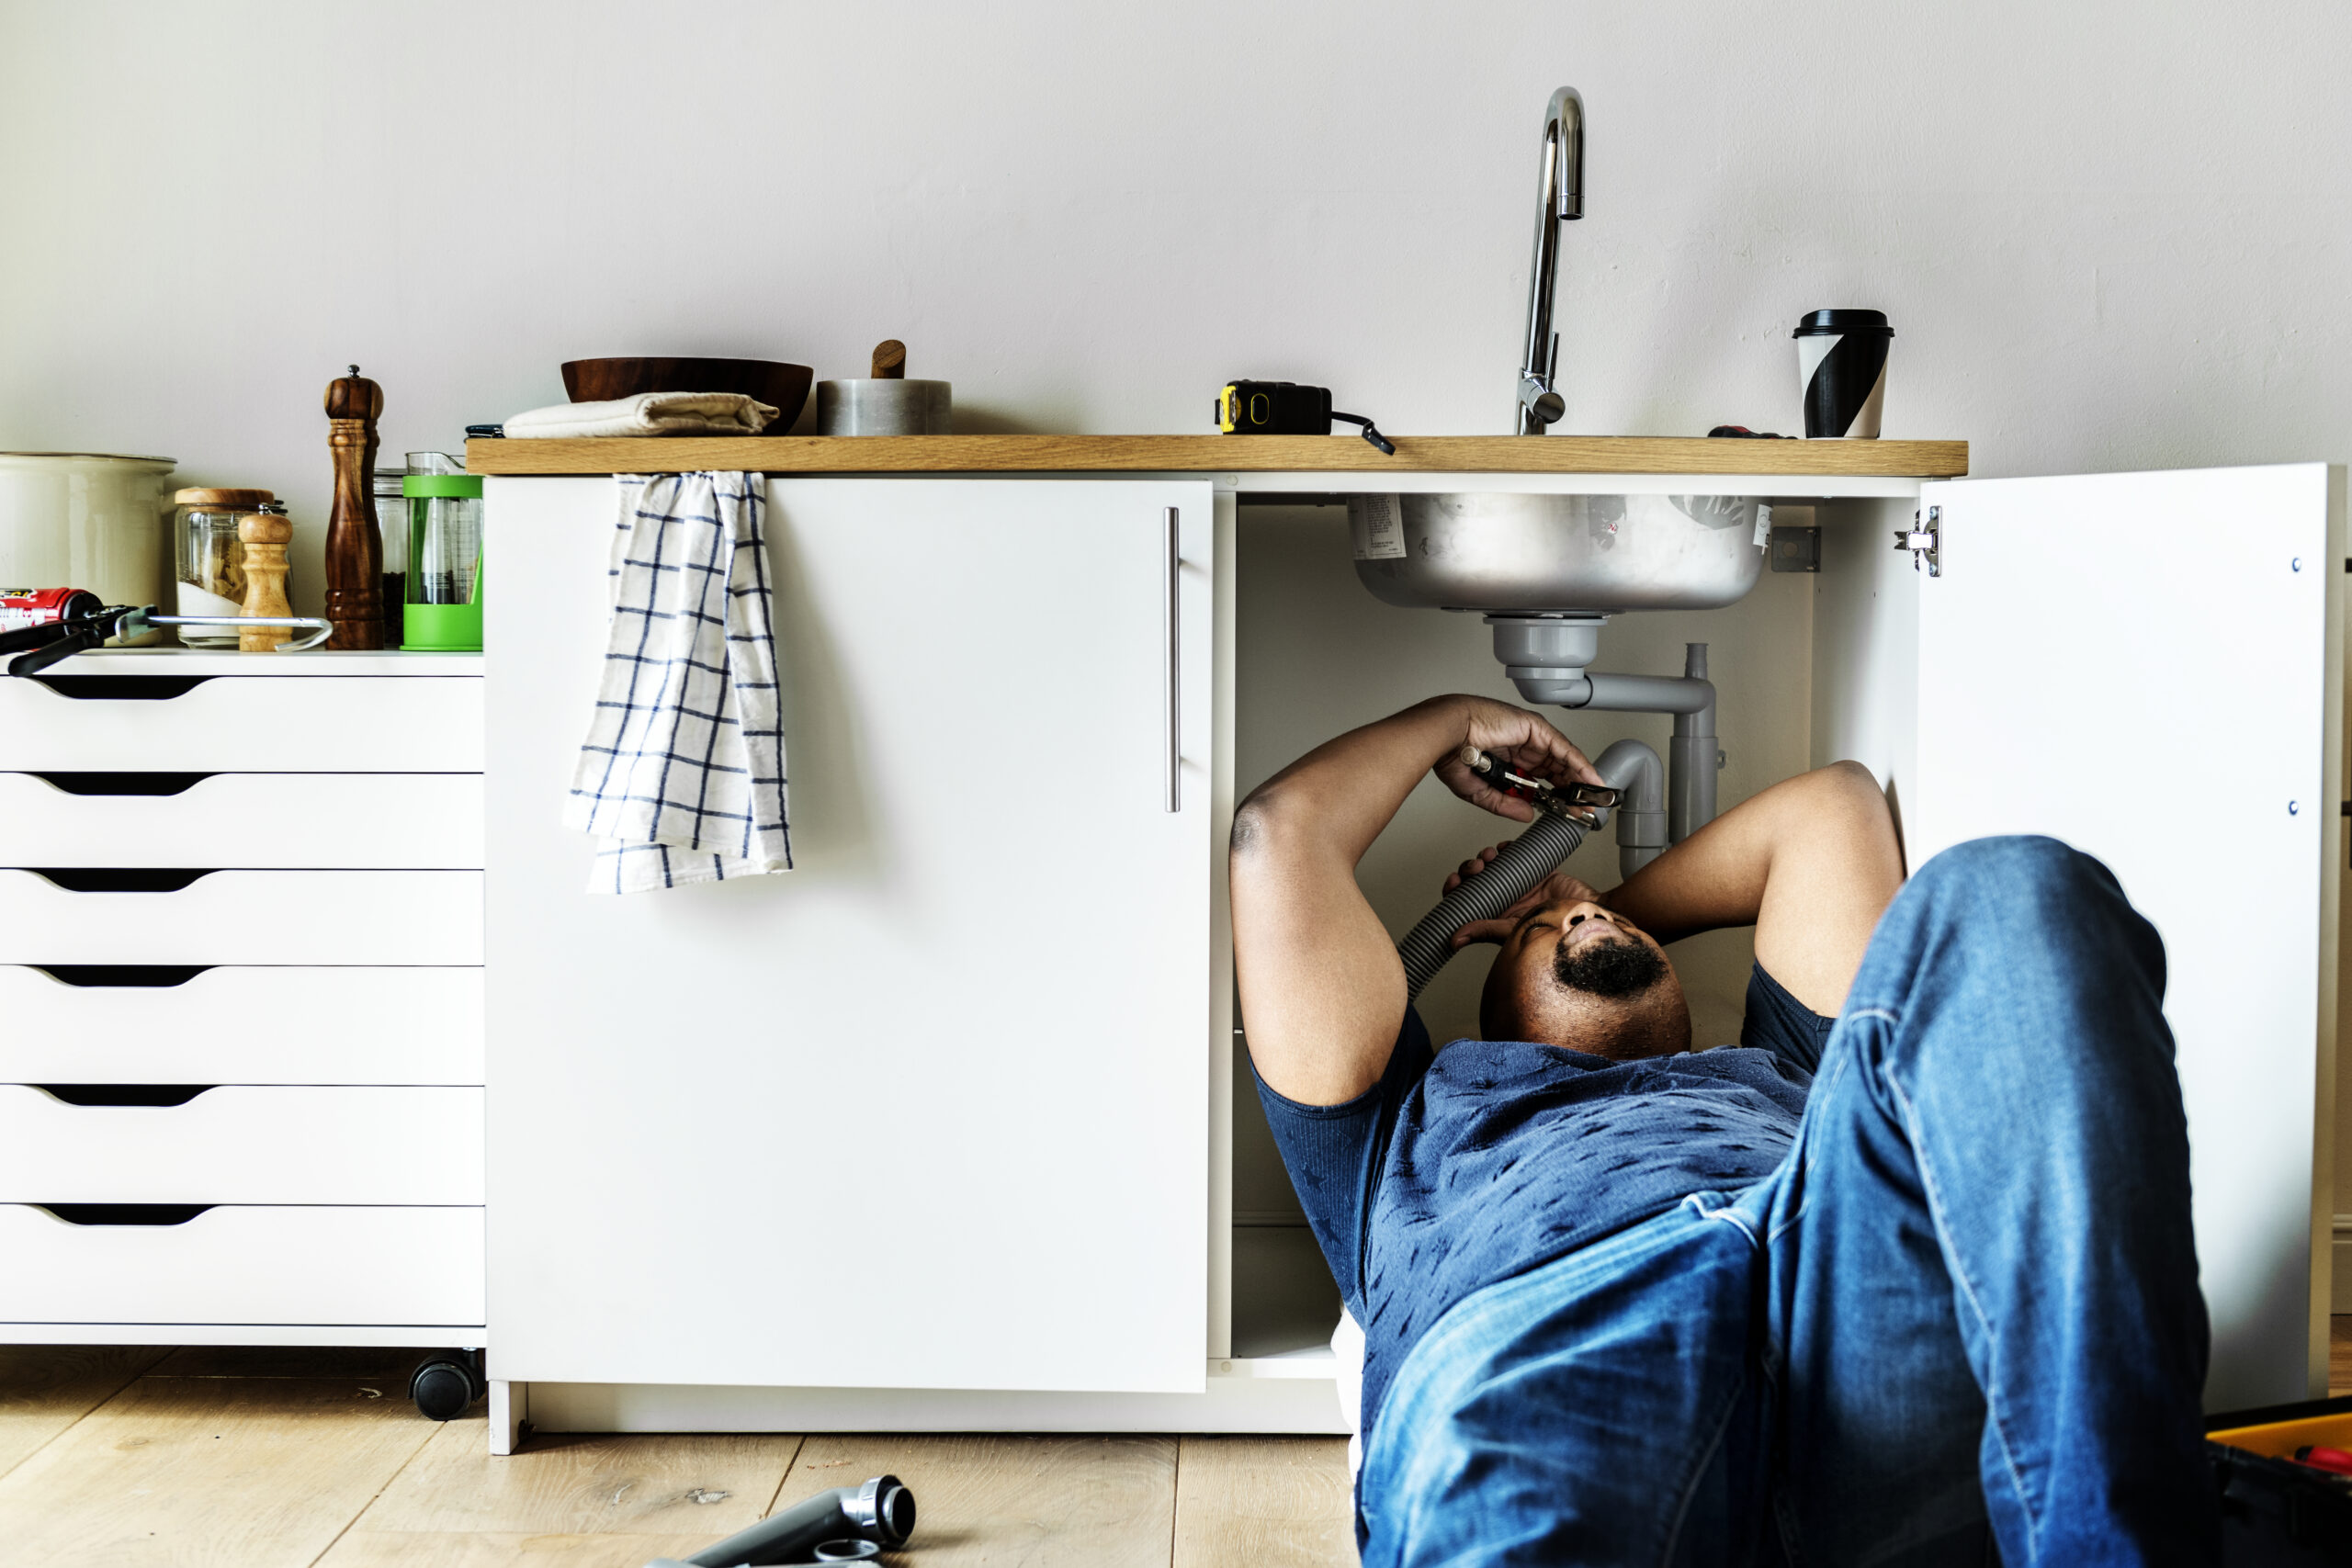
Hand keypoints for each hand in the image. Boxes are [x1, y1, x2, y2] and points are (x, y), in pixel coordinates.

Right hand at [1428, 697, 1602, 823]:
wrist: (1446, 734)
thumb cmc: (1452, 754)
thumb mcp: (1482, 791)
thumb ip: (1505, 803)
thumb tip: (1527, 814)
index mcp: (1508, 759)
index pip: (1540, 779)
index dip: (1555, 796)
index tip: (1567, 811)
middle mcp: (1521, 746)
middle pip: (1556, 770)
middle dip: (1572, 790)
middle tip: (1585, 808)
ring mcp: (1530, 736)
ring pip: (1563, 759)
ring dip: (1580, 779)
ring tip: (1593, 798)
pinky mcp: (1535, 728)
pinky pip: (1563, 748)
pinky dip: (1578, 764)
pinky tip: (1589, 779)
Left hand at [1441, 846, 1604, 948]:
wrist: (1590, 913)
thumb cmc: (1559, 929)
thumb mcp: (1515, 930)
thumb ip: (1486, 930)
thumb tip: (1454, 939)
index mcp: (1496, 916)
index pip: (1466, 901)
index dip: (1456, 889)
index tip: (1454, 881)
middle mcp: (1505, 900)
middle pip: (1475, 880)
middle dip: (1469, 869)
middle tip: (1476, 867)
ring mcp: (1519, 885)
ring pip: (1491, 866)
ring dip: (1485, 857)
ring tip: (1490, 857)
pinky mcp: (1533, 871)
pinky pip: (1513, 854)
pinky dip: (1505, 848)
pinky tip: (1504, 849)